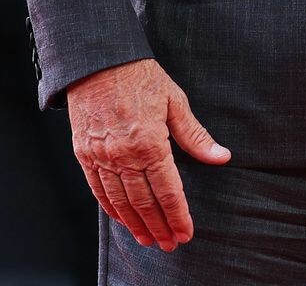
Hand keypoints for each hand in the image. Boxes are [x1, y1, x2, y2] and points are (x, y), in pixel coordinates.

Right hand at [68, 58, 228, 251]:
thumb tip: (221, 157)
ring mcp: (101, 156)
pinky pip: (98, 189)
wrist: (98, 60)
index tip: (185, 233)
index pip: (167, 190)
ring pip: (120, 201)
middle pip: (144, 201)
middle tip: (169, 244)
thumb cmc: (140, 77)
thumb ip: (196, 136)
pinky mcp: (84, 154)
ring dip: (135, 224)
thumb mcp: (175, 102)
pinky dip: (111, 209)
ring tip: (148, 239)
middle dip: (159, 226)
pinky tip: (123, 220)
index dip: (178, 215)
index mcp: (150, 142)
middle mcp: (123, 154)